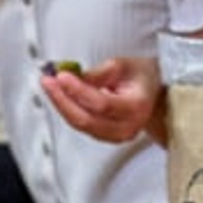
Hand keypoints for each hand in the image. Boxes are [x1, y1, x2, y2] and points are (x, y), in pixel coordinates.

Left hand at [39, 57, 161, 143]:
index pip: (102, 104)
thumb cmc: (142, 77)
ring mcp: (117, 135)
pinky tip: (60, 96)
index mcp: (137, 106)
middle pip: (87, 120)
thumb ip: (98, 73)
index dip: (78, 90)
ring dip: (62, 105)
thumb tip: (73, 77)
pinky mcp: (106, 137)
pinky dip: (69, 110)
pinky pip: (82, 126)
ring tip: (50, 86)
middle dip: (63, 100)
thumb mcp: (123, 65)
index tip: (62, 75)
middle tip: (48, 81)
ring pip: (81, 125)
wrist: (154, 92)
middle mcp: (129, 126)